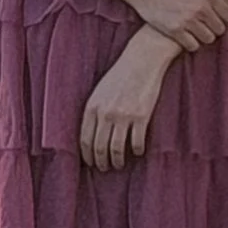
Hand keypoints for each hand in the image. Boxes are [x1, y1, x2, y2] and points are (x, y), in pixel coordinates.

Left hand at [80, 37, 170, 170]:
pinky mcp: (142, 116)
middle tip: (105, 168)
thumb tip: (93, 134)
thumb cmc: (121, 74)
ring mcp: (124, 115)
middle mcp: (106, 114)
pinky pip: (137, 141)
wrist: (143, 59)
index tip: (91, 163)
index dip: (87, 155)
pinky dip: (136, 150)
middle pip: (99, 147)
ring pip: (117, 148)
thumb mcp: (100, 91)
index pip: (85, 140)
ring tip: (119, 165)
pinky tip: (138, 151)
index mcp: (92, 107)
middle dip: (101, 162)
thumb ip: (95, 111)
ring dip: (117, 160)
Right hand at [125, 0, 227, 51]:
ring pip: (208, 39)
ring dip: (205, 37)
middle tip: (206, 25)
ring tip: (197, 31)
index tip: (217, 17)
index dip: (225, 18)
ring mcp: (187, 20)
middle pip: (220, 29)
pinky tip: (187, 37)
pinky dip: (192, 43)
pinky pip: (192, 45)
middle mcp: (200, 8)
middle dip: (215, 28)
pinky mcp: (173, 30)